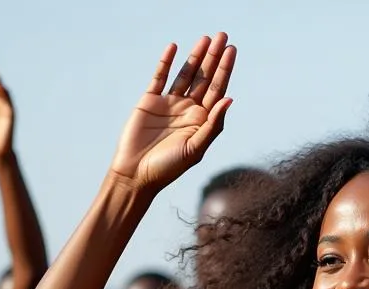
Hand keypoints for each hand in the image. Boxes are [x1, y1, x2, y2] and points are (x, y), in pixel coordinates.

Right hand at [110, 32, 234, 193]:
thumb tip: (229, 99)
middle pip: (205, 78)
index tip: (232, 50)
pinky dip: (166, 62)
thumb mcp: (196, 148)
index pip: (217, 90)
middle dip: (214, 57)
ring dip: (195, 56)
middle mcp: (189, 110)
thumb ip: (213, 125)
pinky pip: (160, 77)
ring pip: (185, 74)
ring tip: (206, 38)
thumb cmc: (169, 167)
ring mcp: (170, 104)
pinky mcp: (150, 101)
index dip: (225, 70)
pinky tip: (174, 47)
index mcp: (202, 121)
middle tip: (223, 36)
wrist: (137, 173)